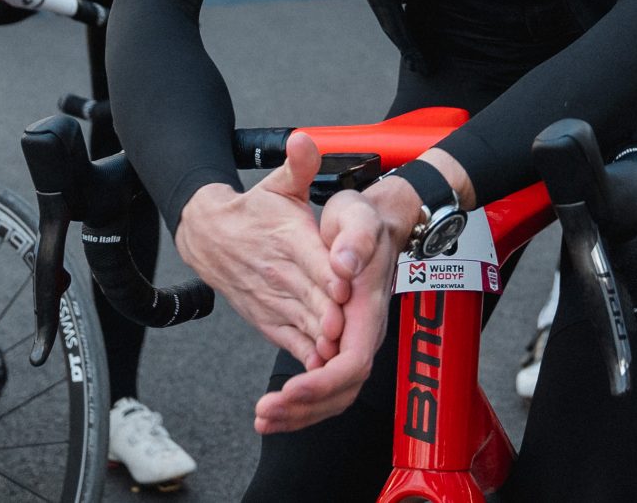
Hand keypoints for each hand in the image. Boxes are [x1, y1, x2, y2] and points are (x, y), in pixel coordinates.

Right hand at [174, 133, 346, 378]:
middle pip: (311, 299)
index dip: (330, 276)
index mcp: (289, 239)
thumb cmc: (254, 210)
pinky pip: (288, 341)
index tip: (345, 289)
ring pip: (301, 324)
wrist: (209, 236)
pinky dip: (305, 354)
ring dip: (321, 340)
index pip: (312, 261)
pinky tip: (323, 365)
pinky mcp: (266, 319)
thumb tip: (304, 139)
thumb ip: (299, 165)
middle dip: (331, 316)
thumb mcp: (279, 184)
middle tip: (351, 330)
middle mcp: (280, 272)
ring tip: (342, 353)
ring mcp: (272, 299)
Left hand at [276, 152, 472, 435]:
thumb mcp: (358, 217)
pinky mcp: (336, 344)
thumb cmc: (363, 219)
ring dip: (298, 412)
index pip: (353, 362)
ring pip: (332, 394)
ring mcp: (351, 341)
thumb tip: (344, 266)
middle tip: (266, 411)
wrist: (372, 220)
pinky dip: (298, 402)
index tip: (292, 388)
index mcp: (368, 310)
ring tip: (264, 419)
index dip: (324, 382)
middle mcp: (364, 333)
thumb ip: (355, 240)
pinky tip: (273, 408)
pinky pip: (322, 384)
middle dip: (305, 407)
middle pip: (343, 390)